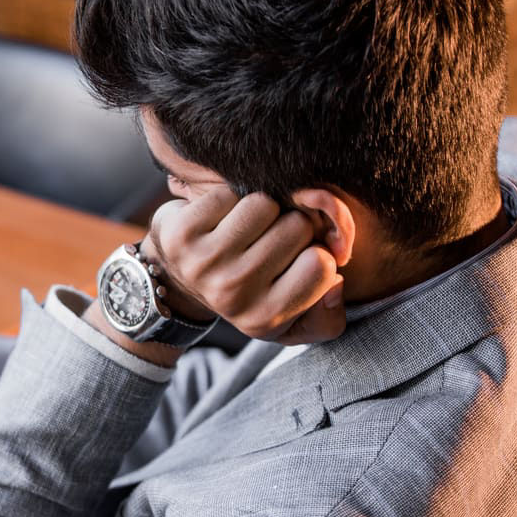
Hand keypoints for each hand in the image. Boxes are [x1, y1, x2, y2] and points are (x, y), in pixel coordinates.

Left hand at [143, 188, 345, 345]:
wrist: (179, 281)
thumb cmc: (249, 294)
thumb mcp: (292, 323)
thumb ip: (329, 316)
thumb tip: (337, 284)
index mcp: (265, 319)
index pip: (323, 264)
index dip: (317, 253)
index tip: (298, 260)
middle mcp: (233, 294)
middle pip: (297, 227)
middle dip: (291, 226)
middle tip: (269, 241)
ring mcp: (204, 263)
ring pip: (265, 204)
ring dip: (262, 210)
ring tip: (247, 230)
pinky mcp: (181, 234)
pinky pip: (230, 193)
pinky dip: (231, 199)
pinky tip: (221, 221)